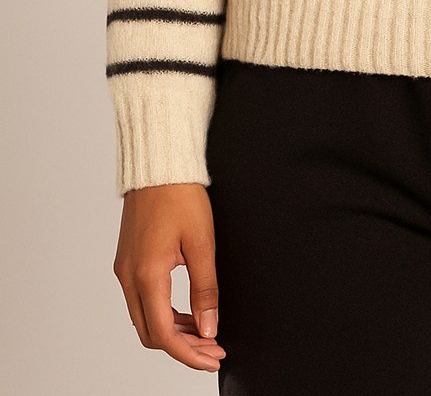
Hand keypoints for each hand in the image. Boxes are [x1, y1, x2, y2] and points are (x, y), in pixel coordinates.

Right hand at [113, 182, 224, 372]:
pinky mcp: (128, 262)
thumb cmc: (180, 195)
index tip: (212, 358)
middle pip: (151, 334)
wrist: (158, 166)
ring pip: (145, 319)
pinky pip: (142, 301)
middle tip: (212, 349)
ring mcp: (125, 270)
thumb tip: (208, 327)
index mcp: (147, 274)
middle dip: (182, 348)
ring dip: (173, 332)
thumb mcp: (202, 242)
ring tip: (204, 334)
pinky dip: (163, 314)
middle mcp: (129, 277)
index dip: (189, 354)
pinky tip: (186, 313)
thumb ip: (205, 289)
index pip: (164, 334)